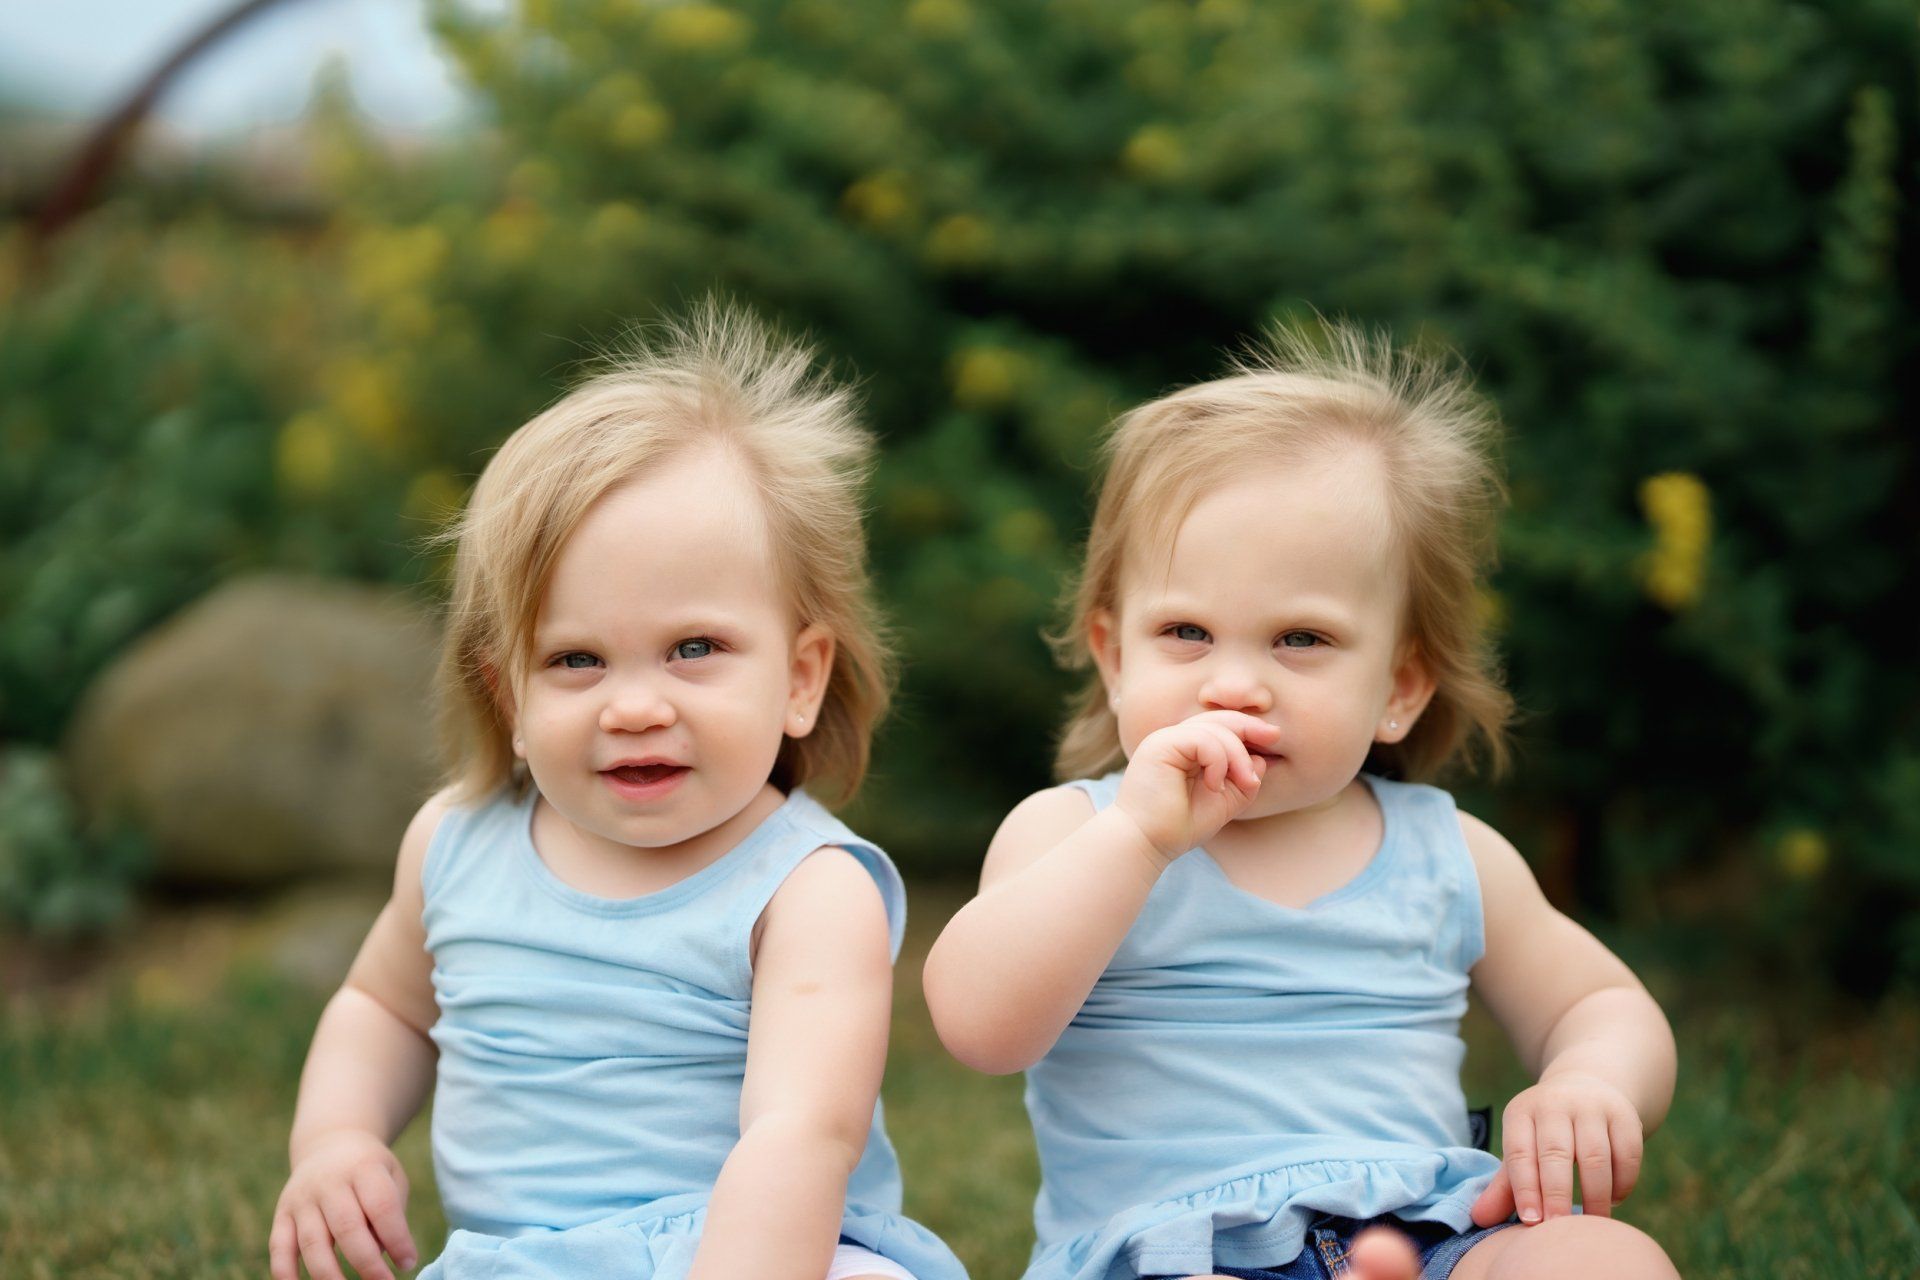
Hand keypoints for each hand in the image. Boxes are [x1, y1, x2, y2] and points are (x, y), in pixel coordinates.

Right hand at [270, 1130, 416, 1279]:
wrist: (330, 1143)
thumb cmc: (370, 1170)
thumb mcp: (390, 1177)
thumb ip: (391, 1213)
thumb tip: (381, 1255)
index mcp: (363, 1168)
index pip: (381, 1206)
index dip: (396, 1238)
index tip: (407, 1263)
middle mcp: (329, 1182)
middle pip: (346, 1227)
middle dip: (367, 1263)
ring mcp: (302, 1198)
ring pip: (313, 1242)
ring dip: (331, 1275)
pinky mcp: (282, 1213)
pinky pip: (279, 1247)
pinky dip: (286, 1273)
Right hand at [1115, 711, 1279, 861]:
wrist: (1147, 843)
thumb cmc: (1178, 827)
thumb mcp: (1223, 802)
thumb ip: (1241, 781)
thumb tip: (1261, 758)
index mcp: (1185, 749)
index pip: (1219, 726)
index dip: (1247, 728)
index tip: (1273, 738)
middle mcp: (1173, 739)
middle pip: (1219, 719)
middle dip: (1250, 727)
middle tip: (1274, 738)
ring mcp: (1165, 739)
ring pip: (1214, 729)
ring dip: (1237, 756)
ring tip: (1243, 783)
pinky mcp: (1160, 745)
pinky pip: (1202, 740)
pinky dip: (1219, 761)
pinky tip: (1215, 785)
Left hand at [1471, 1071, 1643, 1225]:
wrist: (1584, 1088)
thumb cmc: (1544, 1134)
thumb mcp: (1521, 1149)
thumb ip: (1504, 1186)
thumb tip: (1479, 1219)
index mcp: (1521, 1112)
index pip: (1520, 1153)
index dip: (1525, 1189)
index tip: (1531, 1222)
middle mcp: (1555, 1104)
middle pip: (1556, 1154)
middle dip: (1557, 1195)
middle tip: (1560, 1229)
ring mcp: (1591, 1106)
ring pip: (1596, 1156)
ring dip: (1595, 1195)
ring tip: (1592, 1223)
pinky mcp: (1624, 1115)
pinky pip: (1627, 1154)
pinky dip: (1622, 1183)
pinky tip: (1613, 1200)